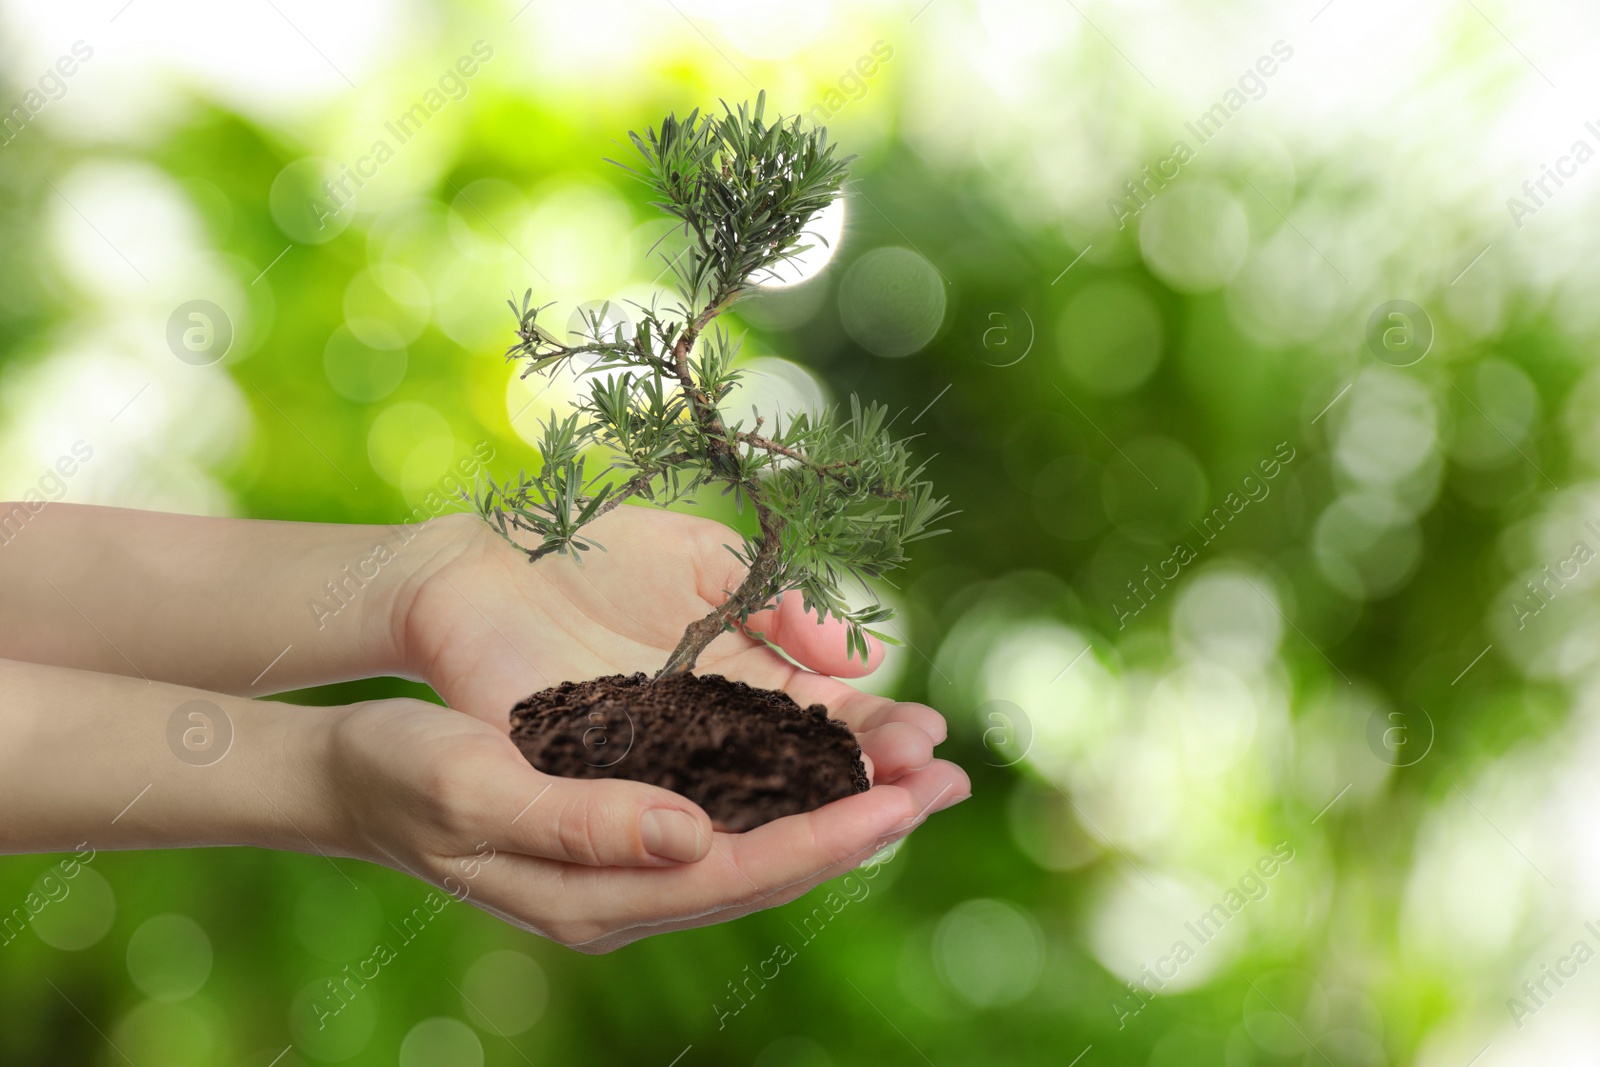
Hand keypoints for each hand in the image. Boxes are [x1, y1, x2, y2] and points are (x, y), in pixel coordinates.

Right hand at [325, 696, 937, 951]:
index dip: (824, 838)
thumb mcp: (478, 789)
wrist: (354, 773)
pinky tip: (831, 753)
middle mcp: (630, 889)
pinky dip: (790, 783)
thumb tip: (694, 835)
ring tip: (919, 767)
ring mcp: (633, 859)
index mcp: (598, 896)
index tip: (900, 804)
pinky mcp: (631, 820)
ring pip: (762, 838)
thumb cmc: (403, 773)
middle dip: (862, 824)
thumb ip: (584, 822)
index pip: (737, 873)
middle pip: (771, 864)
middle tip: (950, 782)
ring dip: (841, 803)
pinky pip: (732, 810)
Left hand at [399, 507, 965, 802]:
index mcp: (743, 678)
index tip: (930, 740)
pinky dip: (727, 827)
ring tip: (887, 815)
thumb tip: (860, 660)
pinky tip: (782, 829)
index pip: (829, 721)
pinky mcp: (601, 792)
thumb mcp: (700, 558)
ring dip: (820, 817)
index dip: (881, 734)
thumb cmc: (588, 552)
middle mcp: (712, 737)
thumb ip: (777, 599)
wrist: (470, 570)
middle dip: (874, 784)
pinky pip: (671, 818)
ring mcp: (659, 769)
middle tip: (935, 789)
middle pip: (807, 775)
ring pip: (753, 809)